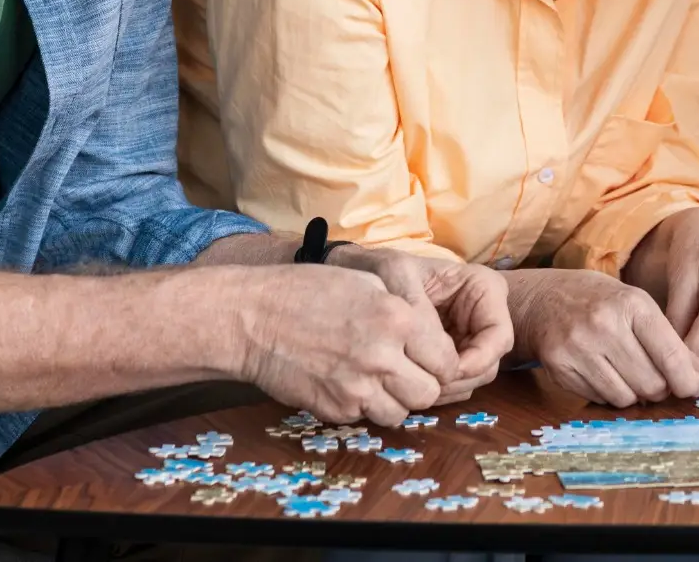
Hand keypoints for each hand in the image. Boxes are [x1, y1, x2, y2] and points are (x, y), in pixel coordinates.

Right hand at [229, 264, 448, 424]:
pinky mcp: (335, 410)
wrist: (252, 319)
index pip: (446, 361)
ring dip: (395, 400)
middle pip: (429, 394)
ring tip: (377, 377)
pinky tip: (348, 381)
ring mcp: (357, 388)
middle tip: (407, 371)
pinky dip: (364, 405)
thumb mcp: (365, 282)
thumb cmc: (306, 291)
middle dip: (423, 385)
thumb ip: (403, 310)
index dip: (442, 362)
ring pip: (400, 414)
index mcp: (397, 319)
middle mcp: (382, 357)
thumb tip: (429, 336)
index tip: (430, 357)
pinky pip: (366, 417)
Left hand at [330, 247, 513, 399]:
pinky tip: (411, 383)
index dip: (478, 360)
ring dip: (446, 388)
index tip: (445, 372)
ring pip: (473, 377)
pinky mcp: (453, 353)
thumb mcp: (396, 275)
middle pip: (488, 363)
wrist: (361, 274)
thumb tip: (433, 351)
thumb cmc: (383, 267)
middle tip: (425, 387)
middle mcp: (484, 314)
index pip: (499, 336)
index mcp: (483, 288)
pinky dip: (436, 388)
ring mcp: (469, 336)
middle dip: (458, 379)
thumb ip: (417, 310)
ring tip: (412, 384)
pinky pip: (455, 381)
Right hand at [506, 268, 698, 405]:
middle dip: (660, 388)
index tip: (694, 388)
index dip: (689, 381)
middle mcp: (603, 324)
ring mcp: (578, 347)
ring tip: (626, 372)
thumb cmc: (602, 303)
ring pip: (626, 398)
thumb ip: (678, 347)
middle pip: (652, 384)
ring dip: (634, 393)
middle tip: (654, 375)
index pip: (672, 356)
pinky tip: (603, 372)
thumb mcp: (640, 310)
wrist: (543, 299)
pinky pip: (600, 400)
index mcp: (631, 304)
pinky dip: (609, 394)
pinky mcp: (559, 367)